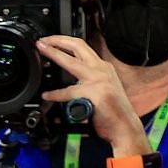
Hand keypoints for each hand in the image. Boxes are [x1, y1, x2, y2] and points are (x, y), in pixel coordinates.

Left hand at [34, 35, 147, 154]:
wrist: (125, 127)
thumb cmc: (114, 112)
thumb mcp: (103, 88)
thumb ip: (89, 80)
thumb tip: (72, 79)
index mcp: (103, 68)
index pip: (83, 47)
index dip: (66, 41)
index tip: (52, 41)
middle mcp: (101, 70)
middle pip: (77, 45)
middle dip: (58, 40)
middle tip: (43, 42)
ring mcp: (98, 80)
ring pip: (71, 62)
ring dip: (54, 54)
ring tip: (42, 52)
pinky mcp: (94, 93)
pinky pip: (68, 92)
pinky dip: (55, 94)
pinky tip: (48, 96)